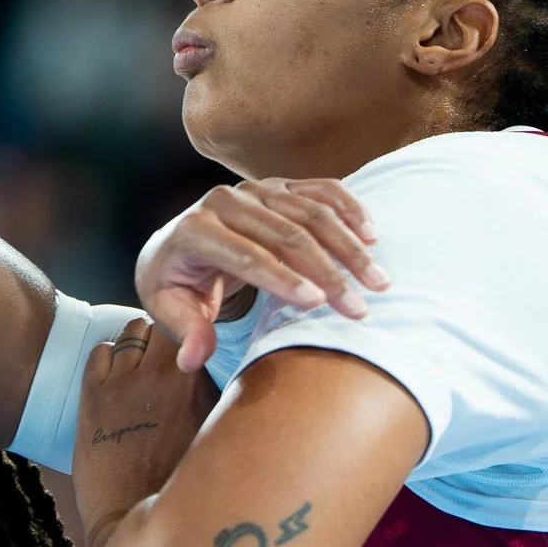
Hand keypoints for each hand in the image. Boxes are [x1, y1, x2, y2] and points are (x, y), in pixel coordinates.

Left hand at [75, 318, 217, 546]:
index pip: (198, 333)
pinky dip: (109, 357)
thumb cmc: (177, 482)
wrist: (128, 513)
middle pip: (165, 323)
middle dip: (167, 336)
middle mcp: (162, 374)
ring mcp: (124, 381)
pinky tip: (116, 379)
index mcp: (197, 384)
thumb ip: (224, 401)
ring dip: (138, 343)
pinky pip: (101, 350)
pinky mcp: (93, 392)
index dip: (196, 339)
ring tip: (142, 367)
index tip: (194, 350)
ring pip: (132, 329)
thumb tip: (240, 377)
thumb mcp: (215, 438)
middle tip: (167, 357)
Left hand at [136, 179, 388, 371]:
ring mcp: (256, 189)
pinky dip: (350, 210)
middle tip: (359, 308)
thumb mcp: (168, 311)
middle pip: (286, 235)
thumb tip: (194, 359)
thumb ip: (186, 333)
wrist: (176, 245)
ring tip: (379, 282)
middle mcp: (226, 201)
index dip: (282, 278)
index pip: (245, 255)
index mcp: (196, 231)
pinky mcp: (279, 186)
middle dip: (327, 272)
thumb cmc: (176, 284)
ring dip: (349, 247)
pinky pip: (322, 190)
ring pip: (311, 213)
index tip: (318, 303)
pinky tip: (373, 237)